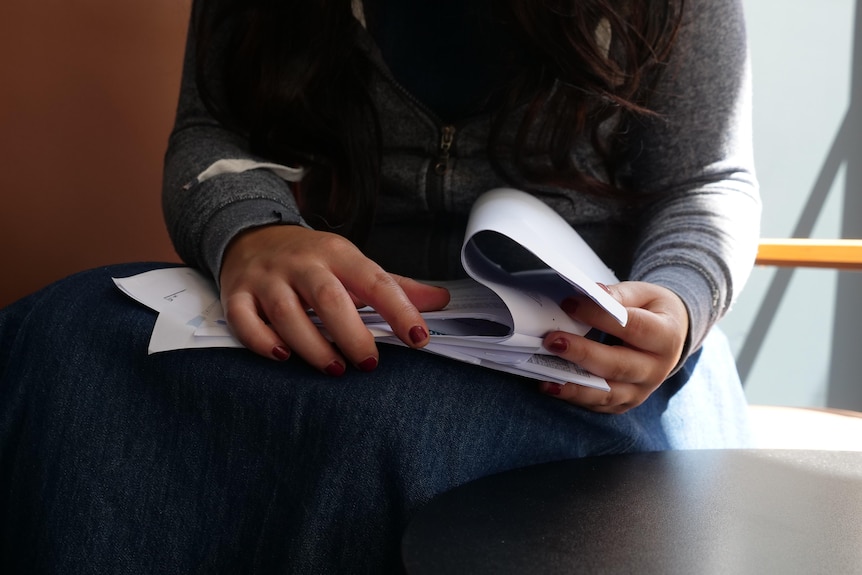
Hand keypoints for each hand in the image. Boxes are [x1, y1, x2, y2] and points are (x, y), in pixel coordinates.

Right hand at [219, 225, 449, 374]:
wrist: (251, 235)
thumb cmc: (311, 259)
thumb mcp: (352, 264)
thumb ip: (394, 286)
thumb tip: (441, 301)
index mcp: (336, 253)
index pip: (374, 279)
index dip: (399, 308)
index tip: (419, 338)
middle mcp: (300, 263)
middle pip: (328, 298)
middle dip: (352, 334)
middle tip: (370, 363)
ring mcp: (266, 278)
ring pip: (286, 313)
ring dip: (312, 346)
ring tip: (335, 368)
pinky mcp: (236, 293)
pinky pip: (245, 320)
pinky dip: (262, 342)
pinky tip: (283, 357)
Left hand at [539, 281, 687, 413]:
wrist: (671, 338)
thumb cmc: (652, 311)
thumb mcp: (644, 295)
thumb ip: (619, 295)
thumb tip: (593, 294)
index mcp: (665, 337)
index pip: (632, 327)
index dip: (599, 316)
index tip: (569, 305)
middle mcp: (656, 369)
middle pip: (618, 365)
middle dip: (582, 354)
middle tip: (552, 341)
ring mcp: (642, 390)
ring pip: (608, 393)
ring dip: (574, 386)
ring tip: (546, 376)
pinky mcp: (626, 402)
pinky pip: (599, 404)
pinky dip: (575, 397)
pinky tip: (552, 386)